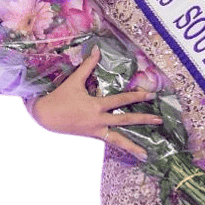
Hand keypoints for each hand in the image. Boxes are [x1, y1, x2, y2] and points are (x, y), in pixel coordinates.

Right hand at [28, 46, 162, 161]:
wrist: (44, 117)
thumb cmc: (59, 98)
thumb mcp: (74, 81)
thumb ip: (87, 66)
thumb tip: (97, 49)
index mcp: (96, 106)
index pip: (121, 100)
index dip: (137, 97)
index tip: (151, 95)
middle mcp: (98, 121)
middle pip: (125, 121)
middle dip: (143, 120)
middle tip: (160, 120)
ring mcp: (96, 131)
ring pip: (118, 141)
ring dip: (133, 147)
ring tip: (145, 154)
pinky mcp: (92, 137)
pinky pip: (109, 142)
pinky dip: (119, 146)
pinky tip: (129, 151)